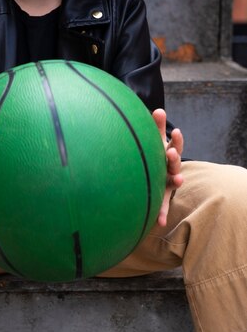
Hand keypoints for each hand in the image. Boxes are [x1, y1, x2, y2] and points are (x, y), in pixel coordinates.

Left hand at [152, 109, 183, 226]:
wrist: (154, 174)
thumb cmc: (154, 153)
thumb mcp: (155, 140)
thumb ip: (157, 127)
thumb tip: (158, 109)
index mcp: (169, 154)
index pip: (175, 145)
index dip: (177, 139)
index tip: (177, 131)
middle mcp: (171, 169)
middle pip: (174, 163)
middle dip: (173, 158)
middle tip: (171, 152)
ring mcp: (167, 183)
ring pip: (172, 182)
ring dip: (175, 181)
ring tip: (178, 180)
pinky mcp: (160, 196)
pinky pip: (161, 205)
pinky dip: (161, 213)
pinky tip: (158, 222)